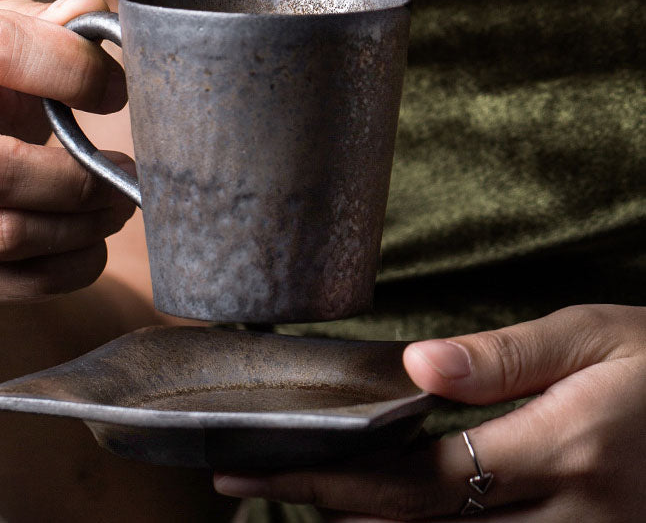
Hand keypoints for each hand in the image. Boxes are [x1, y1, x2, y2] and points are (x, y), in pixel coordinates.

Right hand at [0, 0, 134, 303]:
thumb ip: (45, 26)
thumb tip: (92, 13)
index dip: (70, 68)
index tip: (115, 90)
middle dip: (80, 178)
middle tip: (126, 173)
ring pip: (3, 236)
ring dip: (85, 226)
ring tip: (118, 205)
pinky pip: (11, 282)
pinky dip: (72, 265)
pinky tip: (92, 241)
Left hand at [214, 304, 645, 521]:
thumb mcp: (590, 336)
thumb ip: (502, 357)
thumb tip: (415, 368)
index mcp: (562, 449)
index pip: (420, 478)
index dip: (335, 479)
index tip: (261, 466)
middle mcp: (568, 517)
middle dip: (327, 510)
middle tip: (250, 485)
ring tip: (298, 500)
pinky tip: (383, 517)